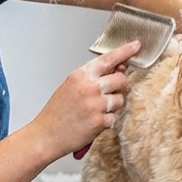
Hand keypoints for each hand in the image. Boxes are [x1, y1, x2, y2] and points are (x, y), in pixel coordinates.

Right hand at [31, 40, 140, 158]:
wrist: (45, 135)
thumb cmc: (57, 113)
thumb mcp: (70, 87)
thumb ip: (93, 77)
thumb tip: (118, 68)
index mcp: (80, 76)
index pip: (108, 59)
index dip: (125, 51)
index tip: (136, 46)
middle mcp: (89, 87)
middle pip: (121, 79)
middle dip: (119, 86)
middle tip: (108, 94)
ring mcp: (95, 104)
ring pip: (120, 99)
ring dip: (113, 106)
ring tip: (95, 111)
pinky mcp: (99, 121)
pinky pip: (115, 117)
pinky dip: (107, 121)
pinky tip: (92, 122)